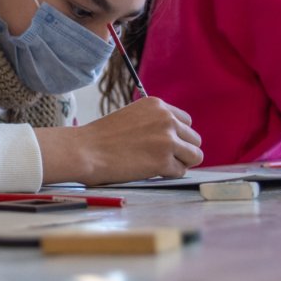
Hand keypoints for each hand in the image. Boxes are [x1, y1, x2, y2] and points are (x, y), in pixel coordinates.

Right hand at [37, 97, 202, 184]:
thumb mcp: (133, 116)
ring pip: (194, 156)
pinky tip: (151, 171)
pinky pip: (180, 171)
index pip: (186, 121)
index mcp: (158, 105)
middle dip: (181, 150)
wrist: (85, 150)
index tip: (163, 144)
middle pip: (194, 139)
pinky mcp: (164, 161)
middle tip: (162, 158)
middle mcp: (167, 119)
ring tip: (159, 166)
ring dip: (180, 163)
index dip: (177, 136)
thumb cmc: (102, 137)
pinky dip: (168, 175)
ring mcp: (167, 140)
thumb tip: (174, 138)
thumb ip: (154, 122)